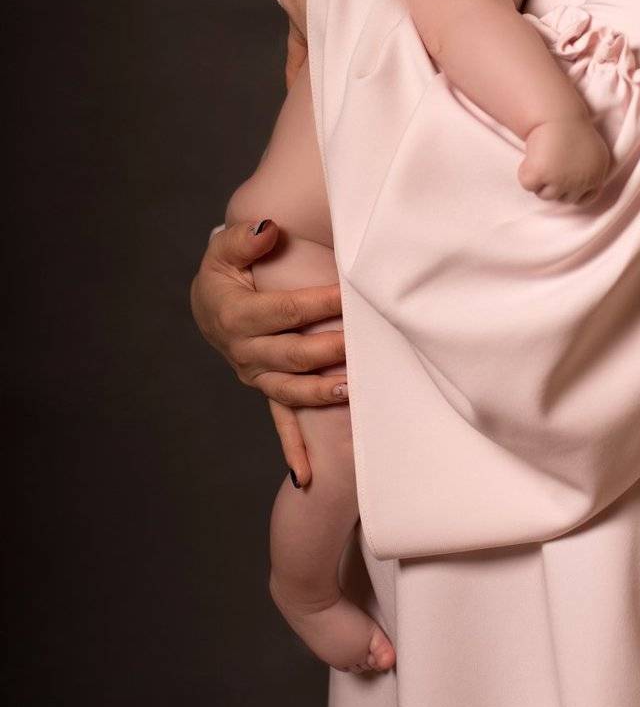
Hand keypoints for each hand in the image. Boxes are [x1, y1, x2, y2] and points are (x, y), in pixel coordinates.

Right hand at [189, 217, 346, 485]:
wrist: (210, 302)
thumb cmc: (226, 270)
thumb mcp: (225, 248)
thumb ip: (244, 238)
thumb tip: (268, 229)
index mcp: (237, 316)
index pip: (284, 311)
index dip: (316, 303)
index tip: (348, 294)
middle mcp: (245, 351)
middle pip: (292, 354)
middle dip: (329, 349)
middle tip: (362, 343)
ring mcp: (257, 375)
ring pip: (291, 390)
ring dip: (322, 392)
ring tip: (354, 388)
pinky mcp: (266, 388)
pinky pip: (281, 422)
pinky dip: (293, 450)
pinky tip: (308, 477)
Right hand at [517, 117, 610, 204]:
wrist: (556, 113)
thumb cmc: (570, 129)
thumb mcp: (592, 152)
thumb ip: (588, 173)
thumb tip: (578, 197)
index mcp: (597, 175)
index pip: (583, 199)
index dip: (569, 189)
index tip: (561, 175)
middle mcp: (582, 181)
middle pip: (562, 199)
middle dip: (553, 184)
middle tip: (550, 160)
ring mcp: (562, 180)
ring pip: (544, 194)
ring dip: (540, 179)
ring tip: (543, 156)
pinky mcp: (541, 174)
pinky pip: (528, 184)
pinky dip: (525, 172)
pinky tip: (532, 156)